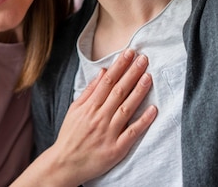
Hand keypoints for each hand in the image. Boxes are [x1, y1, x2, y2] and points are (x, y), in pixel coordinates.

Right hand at [15, 49, 155, 186]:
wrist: (64, 164)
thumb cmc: (70, 135)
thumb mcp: (75, 110)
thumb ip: (89, 91)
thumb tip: (103, 72)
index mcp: (89, 107)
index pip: (107, 81)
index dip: (119, 66)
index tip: (130, 53)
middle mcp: (99, 117)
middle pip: (118, 91)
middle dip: (132, 73)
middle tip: (144, 59)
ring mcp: (108, 133)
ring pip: (126, 108)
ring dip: (138, 92)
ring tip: (148, 76)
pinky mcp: (116, 149)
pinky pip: (132, 133)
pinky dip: (142, 121)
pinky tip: (153, 110)